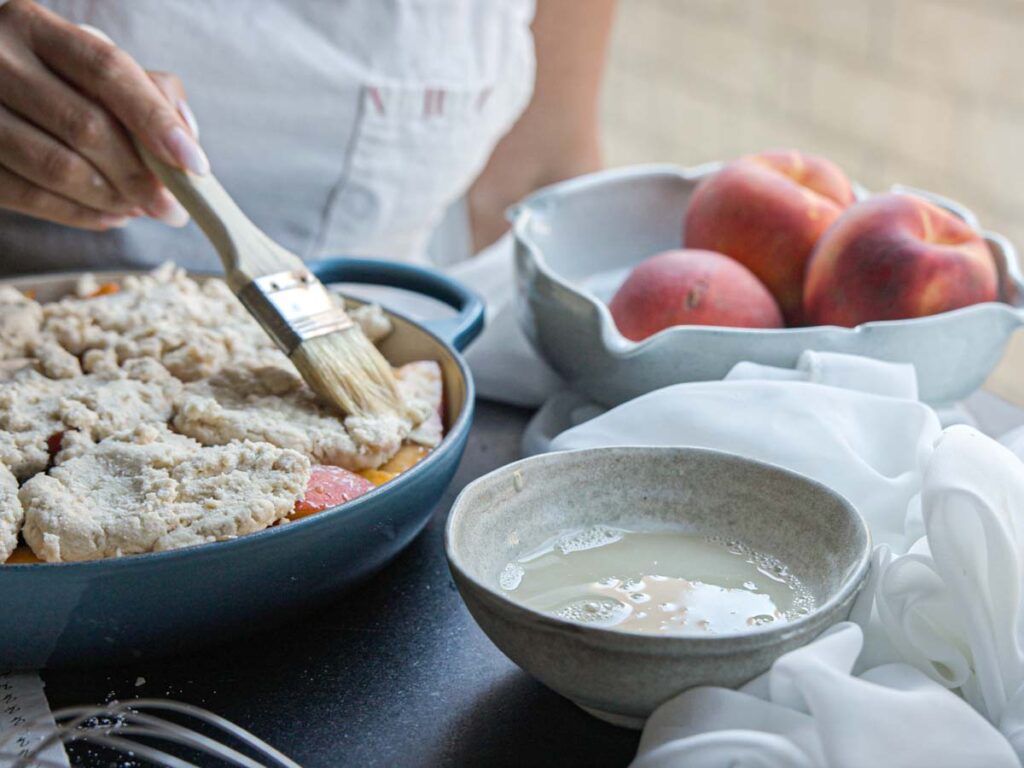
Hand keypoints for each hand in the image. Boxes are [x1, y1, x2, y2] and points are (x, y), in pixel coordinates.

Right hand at [0, 0, 207, 230]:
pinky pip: (27, 196)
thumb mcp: (89, 66)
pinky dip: (78, 214)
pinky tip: (110, 215)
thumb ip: (145, 90)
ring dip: (112, 199)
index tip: (195, 164)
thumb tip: (187, 134)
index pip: (108, 71)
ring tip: (142, 209)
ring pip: (56, 167)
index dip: (156, 121)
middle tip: (175, 208)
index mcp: (34, 28)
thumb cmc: (50, 79)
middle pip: (86, 126)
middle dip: (141, 176)